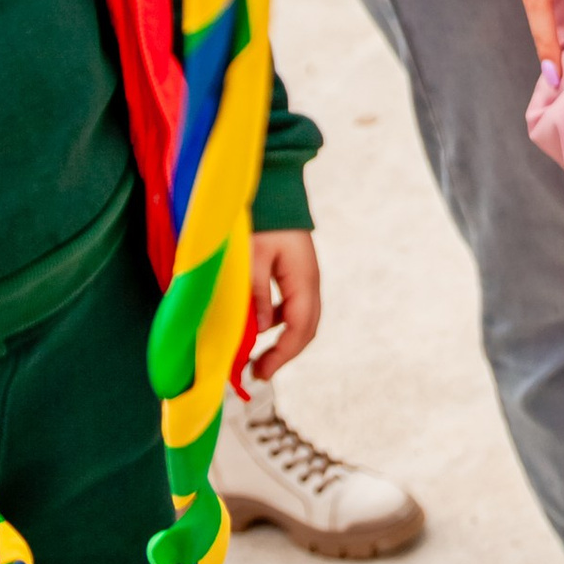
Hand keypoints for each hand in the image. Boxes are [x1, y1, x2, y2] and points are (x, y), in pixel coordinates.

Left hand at [248, 228, 319, 374]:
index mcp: (304, 280)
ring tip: (258, 356)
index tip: (260, 372)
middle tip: (258, 372)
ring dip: (283, 341)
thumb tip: (260, 331)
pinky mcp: (297, 276)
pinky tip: (260, 327)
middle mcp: (311, 283)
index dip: (282, 354)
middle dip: (284, 354)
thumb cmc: (262, 220)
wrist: (275, 191)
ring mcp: (306, 279)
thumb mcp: (252, 256)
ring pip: (302, 321)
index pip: (299, 328)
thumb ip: (256, 294)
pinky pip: (293, 308)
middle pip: (306, 329)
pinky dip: (279, 324)